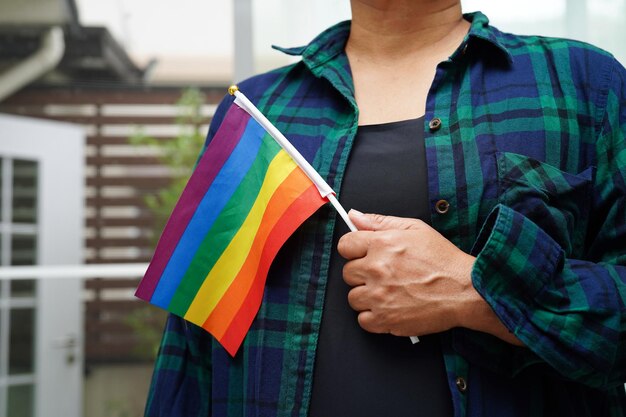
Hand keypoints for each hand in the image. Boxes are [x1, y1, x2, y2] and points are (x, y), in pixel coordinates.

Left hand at [338, 210, 522, 344]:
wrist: (465, 291)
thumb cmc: (443, 260)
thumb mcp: (415, 229)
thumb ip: (380, 222)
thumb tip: (354, 216)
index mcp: (381, 244)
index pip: (344, 246)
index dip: (353, 250)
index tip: (362, 255)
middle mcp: (376, 269)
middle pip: (347, 273)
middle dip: (362, 274)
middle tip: (382, 276)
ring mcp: (379, 296)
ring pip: (353, 298)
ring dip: (367, 296)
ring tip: (388, 293)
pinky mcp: (386, 319)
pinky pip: (363, 320)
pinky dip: (373, 317)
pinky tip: (389, 308)